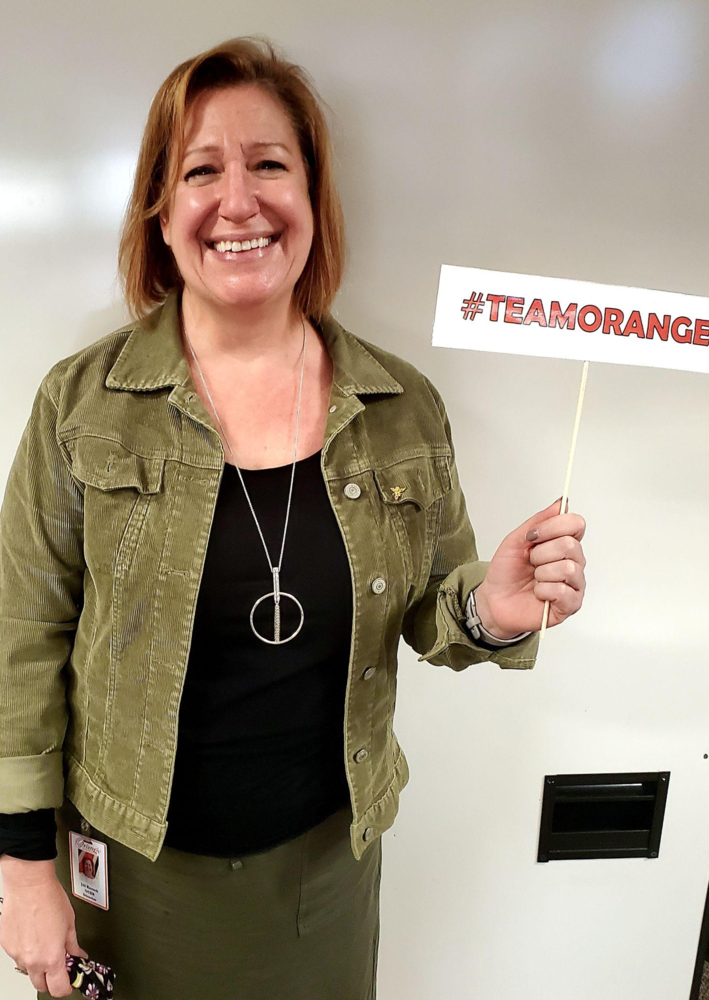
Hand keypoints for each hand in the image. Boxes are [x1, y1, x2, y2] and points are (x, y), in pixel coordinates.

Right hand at [0, 858, 87, 996]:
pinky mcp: (7, 945)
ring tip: (45, 946)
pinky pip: (18, 956)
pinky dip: (27, 952)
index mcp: (51, 957)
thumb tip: (78, 954)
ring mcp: (17, 954)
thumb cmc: (49, 898)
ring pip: (28, 970)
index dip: (66, 988)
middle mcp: (32, 960)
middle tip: (60, 968)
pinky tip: (33, 936)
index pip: (58, 988)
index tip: (70, 982)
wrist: (29, 884)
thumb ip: (73, 945)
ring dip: (38, 965)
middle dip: (52, 980)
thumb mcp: (70, 923)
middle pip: (41, 986)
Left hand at [474, 498, 585, 636]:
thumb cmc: (506, 572)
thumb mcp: (516, 541)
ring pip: (568, 569)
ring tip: (535, 579)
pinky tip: (539, 593)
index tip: (532, 536)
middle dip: (541, 554)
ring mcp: (574, 584)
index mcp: (563, 543)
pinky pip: (563, 591)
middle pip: (570, 545)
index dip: (553, 527)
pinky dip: (544, 591)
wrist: (494, 600)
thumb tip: (561, 503)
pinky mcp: (571, 605)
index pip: (576, 524)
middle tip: (531, 563)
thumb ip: (539, 521)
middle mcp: (573, 562)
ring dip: (542, 573)